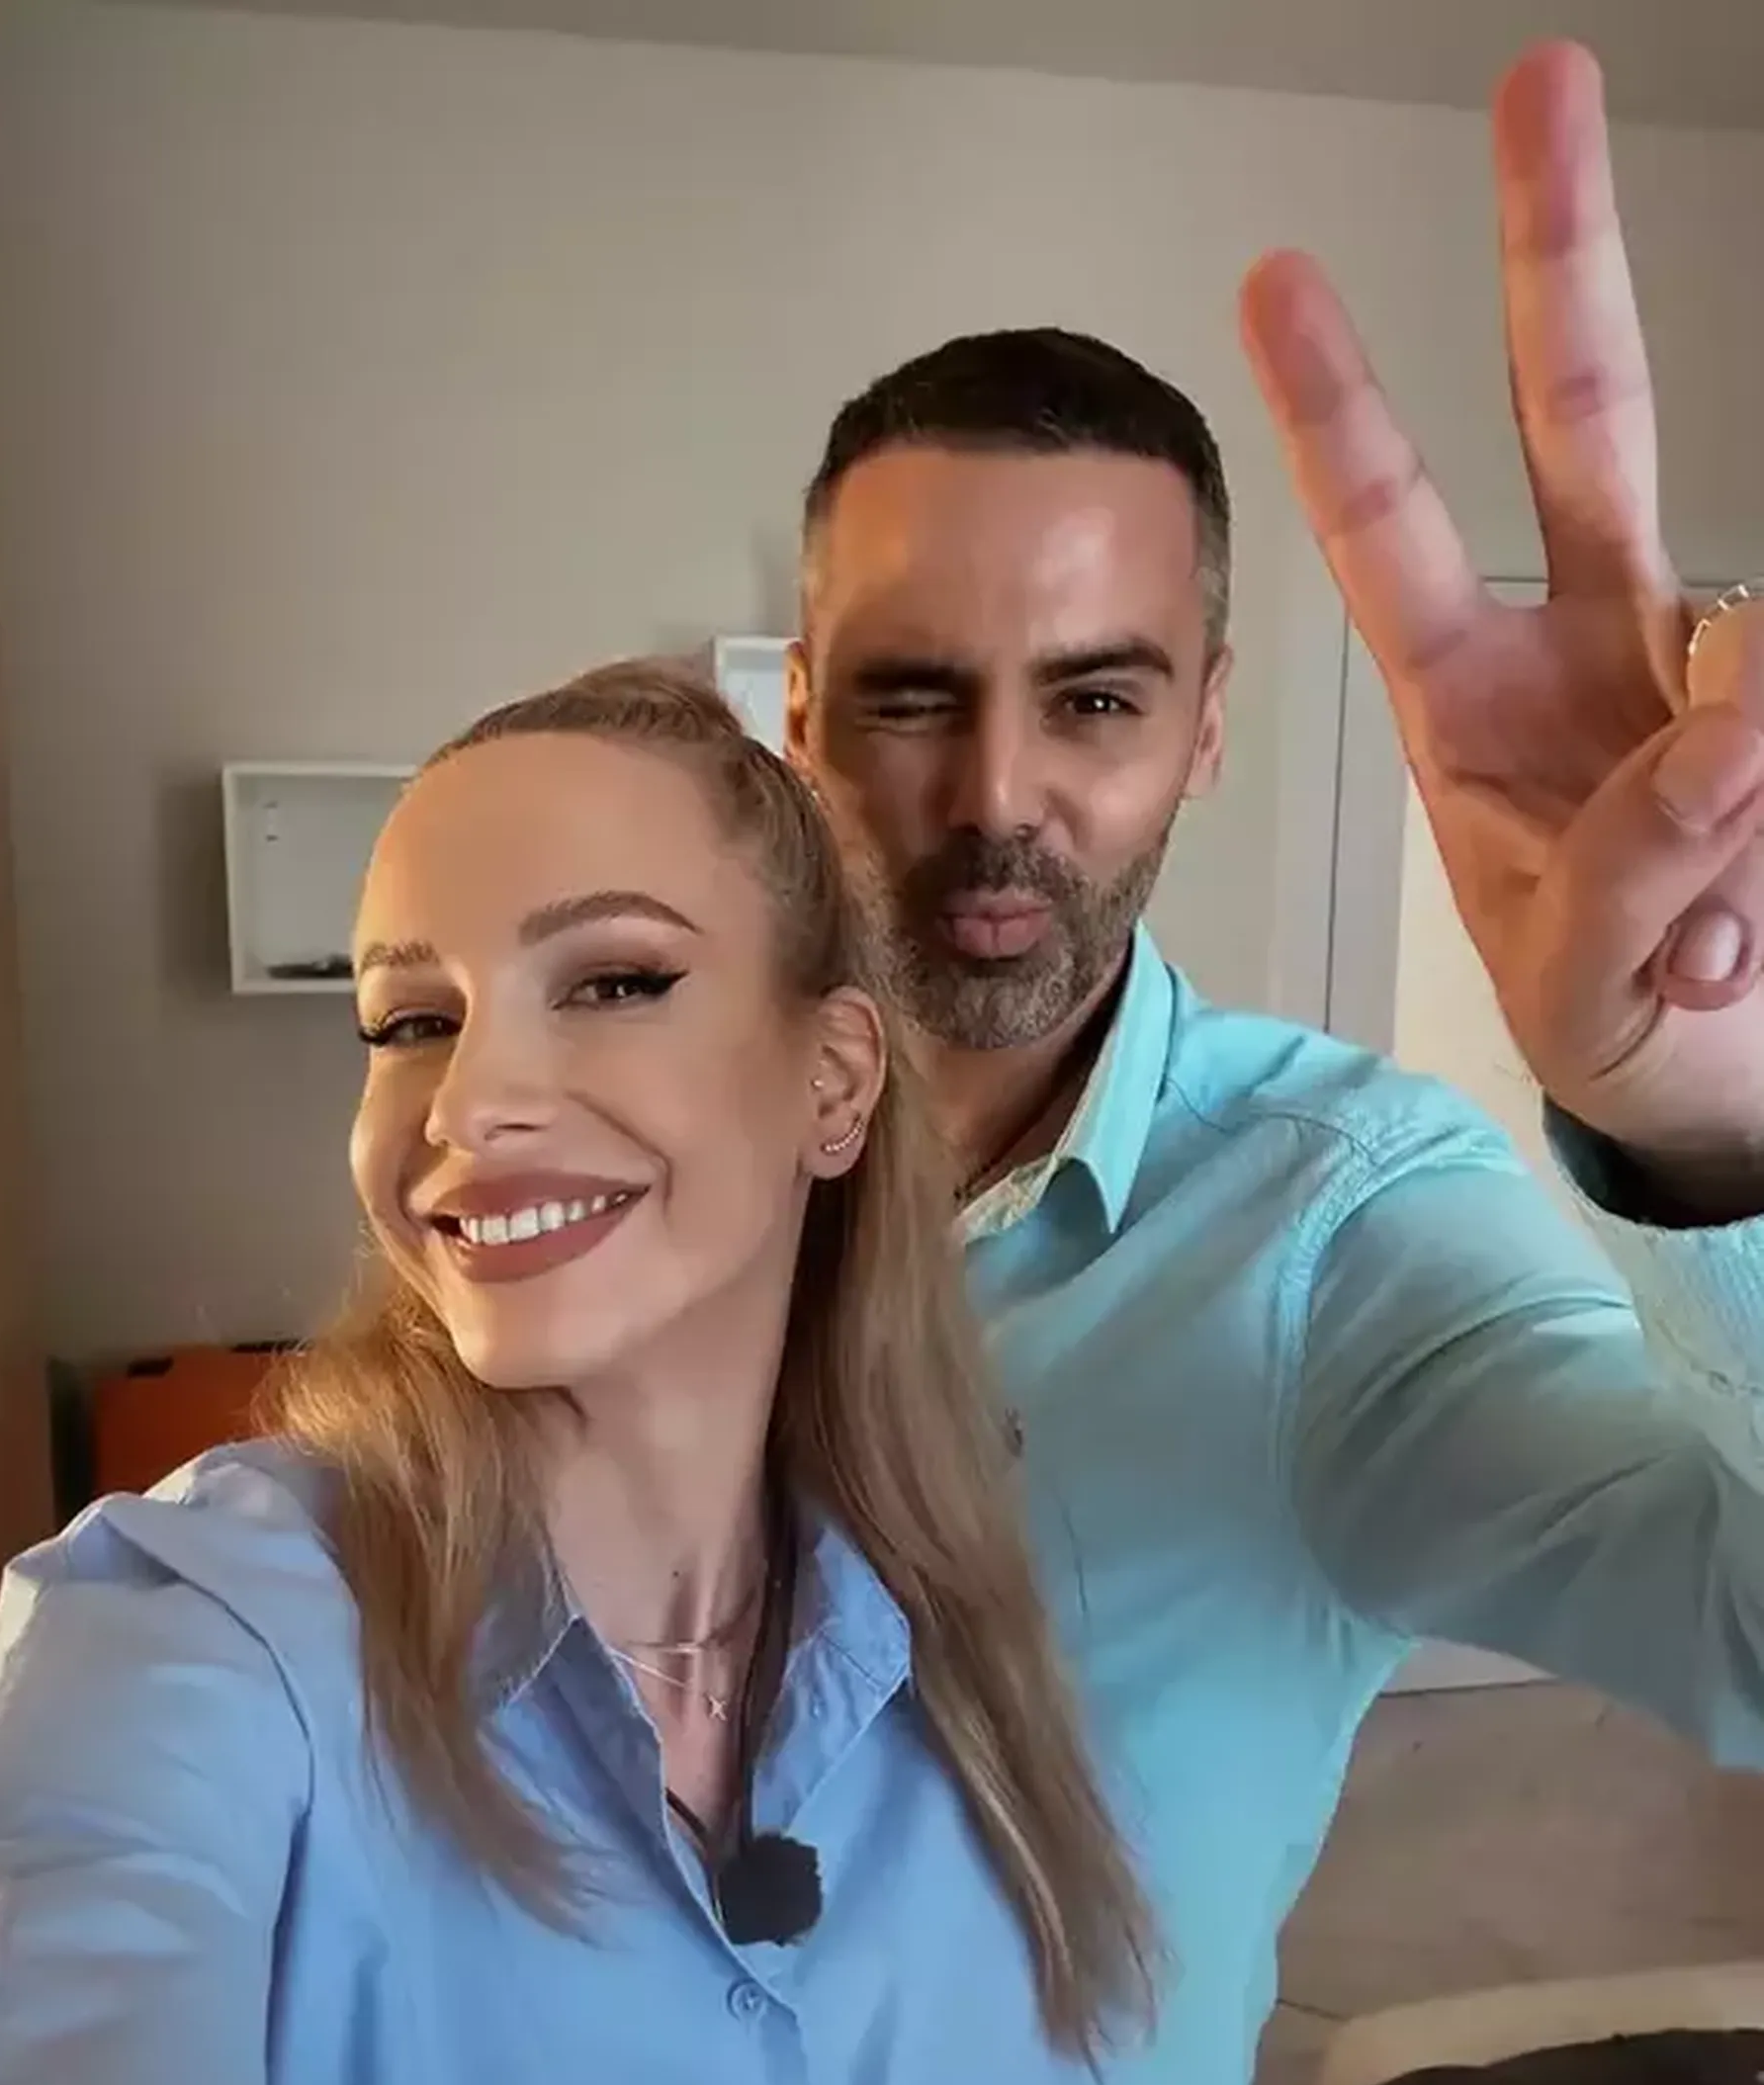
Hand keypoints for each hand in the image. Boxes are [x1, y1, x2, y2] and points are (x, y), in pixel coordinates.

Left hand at [1239, 41, 1763, 1202]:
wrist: (1714, 1078)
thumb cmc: (1603, 1016)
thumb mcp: (1570, 977)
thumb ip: (1626, 869)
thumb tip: (1738, 722)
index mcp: (1471, 702)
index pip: (1391, 531)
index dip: (1340, 408)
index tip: (1276, 276)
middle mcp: (1593, 641)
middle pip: (1583, 415)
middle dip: (1560, 258)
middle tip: (1545, 85)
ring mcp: (1711, 658)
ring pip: (1748, 617)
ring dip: (1726, 803)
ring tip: (1706, 947)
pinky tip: (1745, 933)